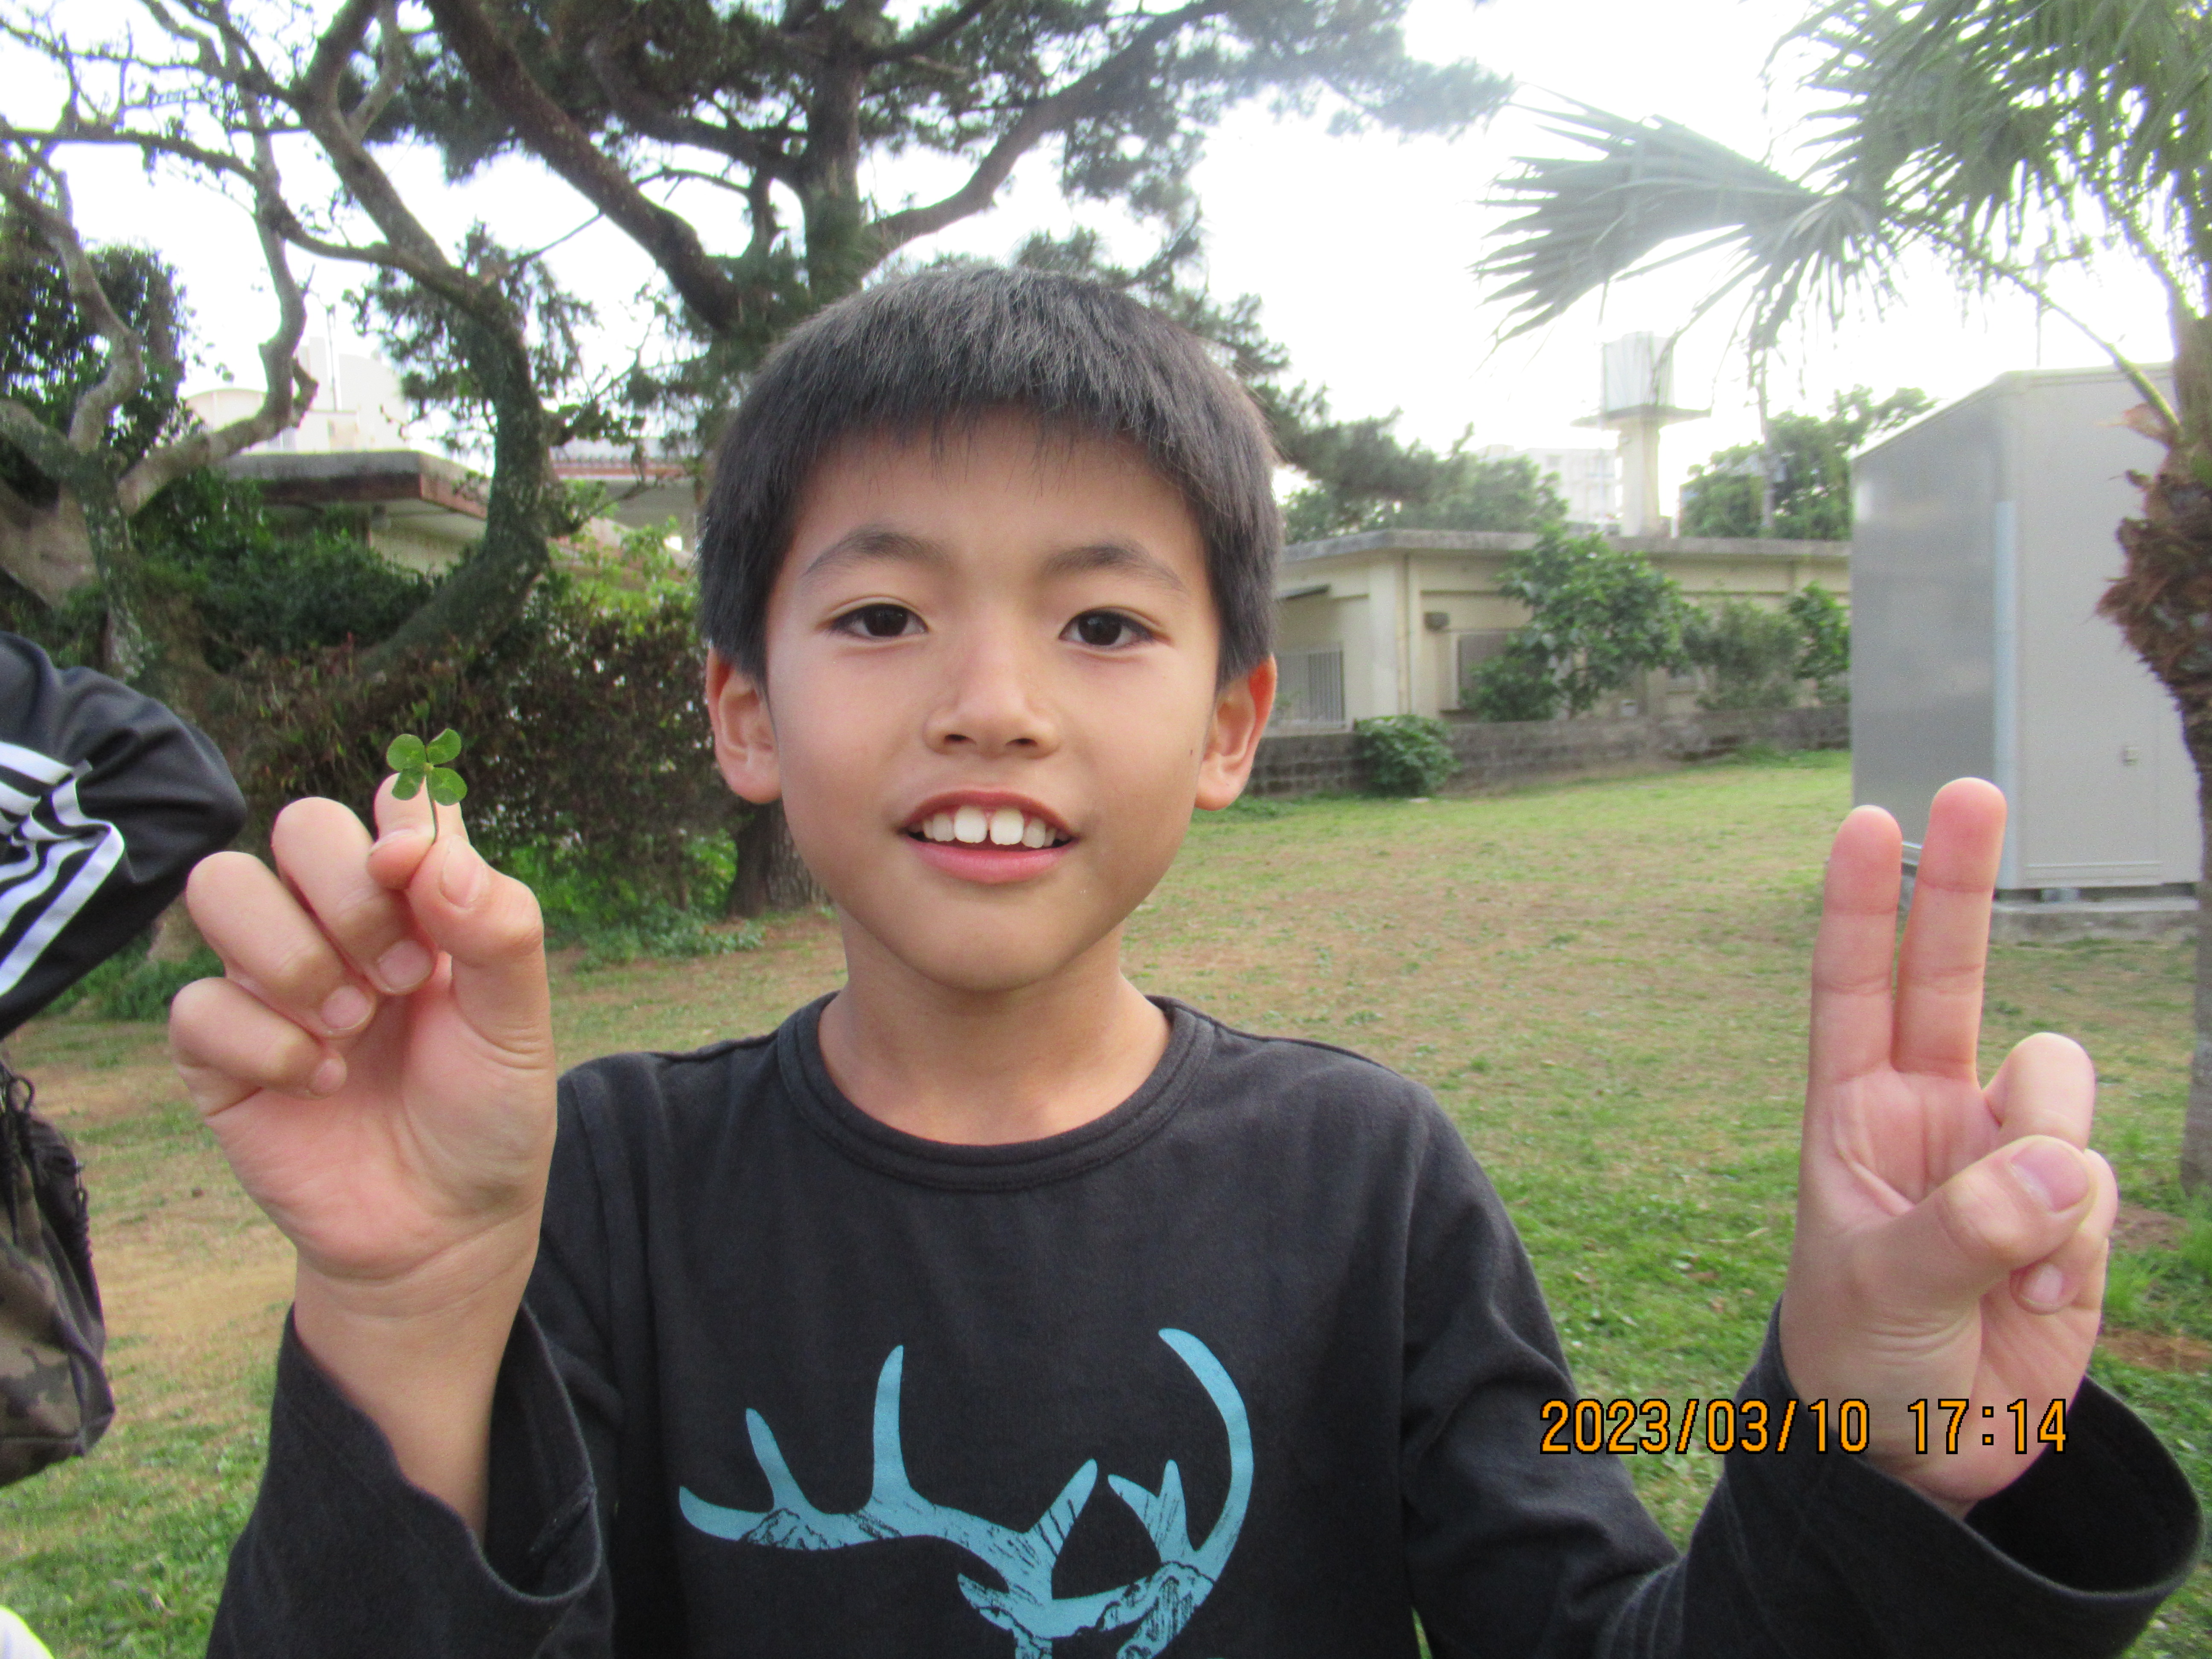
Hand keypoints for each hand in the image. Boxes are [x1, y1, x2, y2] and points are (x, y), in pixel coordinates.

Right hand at [167, 779, 553, 1526]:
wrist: (445, 1226)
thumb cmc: (486, 1112)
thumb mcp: (519, 1021)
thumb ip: (496, 925)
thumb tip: (425, 849)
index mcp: (418, 901)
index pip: (393, 802)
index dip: (402, 820)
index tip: (417, 872)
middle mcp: (337, 923)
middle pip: (299, 825)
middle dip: (347, 892)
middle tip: (397, 977)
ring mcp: (271, 980)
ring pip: (221, 884)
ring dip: (291, 952)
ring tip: (350, 1021)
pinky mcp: (219, 1049)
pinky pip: (200, 1003)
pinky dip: (268, 1043)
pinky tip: (322, 1081)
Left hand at [1778, 778, 2115, 1511]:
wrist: (1929, 1451)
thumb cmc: (1866, 1365)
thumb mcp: (1885, 1296)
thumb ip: (1967, 1228)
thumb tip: (2060, 1168)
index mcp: (1852, 1116)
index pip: (1849, 990)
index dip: (1860, 908)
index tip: (1866, 822)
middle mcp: (1930, 1113)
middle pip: (1950, 973)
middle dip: (1962, 883)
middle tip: (1971, 787)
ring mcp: (2005, 1153)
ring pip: (2057, 1086)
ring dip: (2048, 1158)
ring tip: (2014, 1255)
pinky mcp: (2070, 1208)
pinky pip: (2098, 1180)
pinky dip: (2081, 1235)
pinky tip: (2041, 1290)